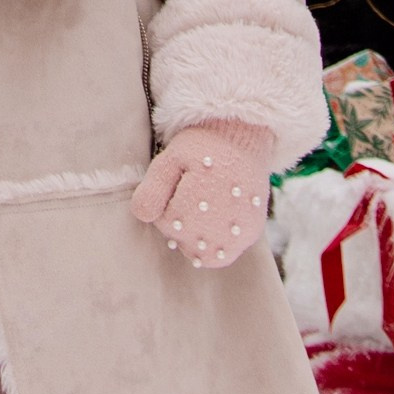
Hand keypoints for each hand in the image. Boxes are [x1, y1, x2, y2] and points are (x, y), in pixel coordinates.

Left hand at [131, 119, 275, 270]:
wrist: (243, 137)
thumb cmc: (202, 147)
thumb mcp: (170, 158)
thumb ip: (153, 188)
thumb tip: (142, 216)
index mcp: (200, 195)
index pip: (166, 224)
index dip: (162, 210)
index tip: (171, 191)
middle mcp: (223, 216)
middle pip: (185, 241)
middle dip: (178, 226)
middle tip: (185, 201)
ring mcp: (240, 228)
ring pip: (203, 255)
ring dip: (193, 242)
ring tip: (195, 217)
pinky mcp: (251, 232)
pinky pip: (224, 256)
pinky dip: (212, 248)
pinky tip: (208, 229)